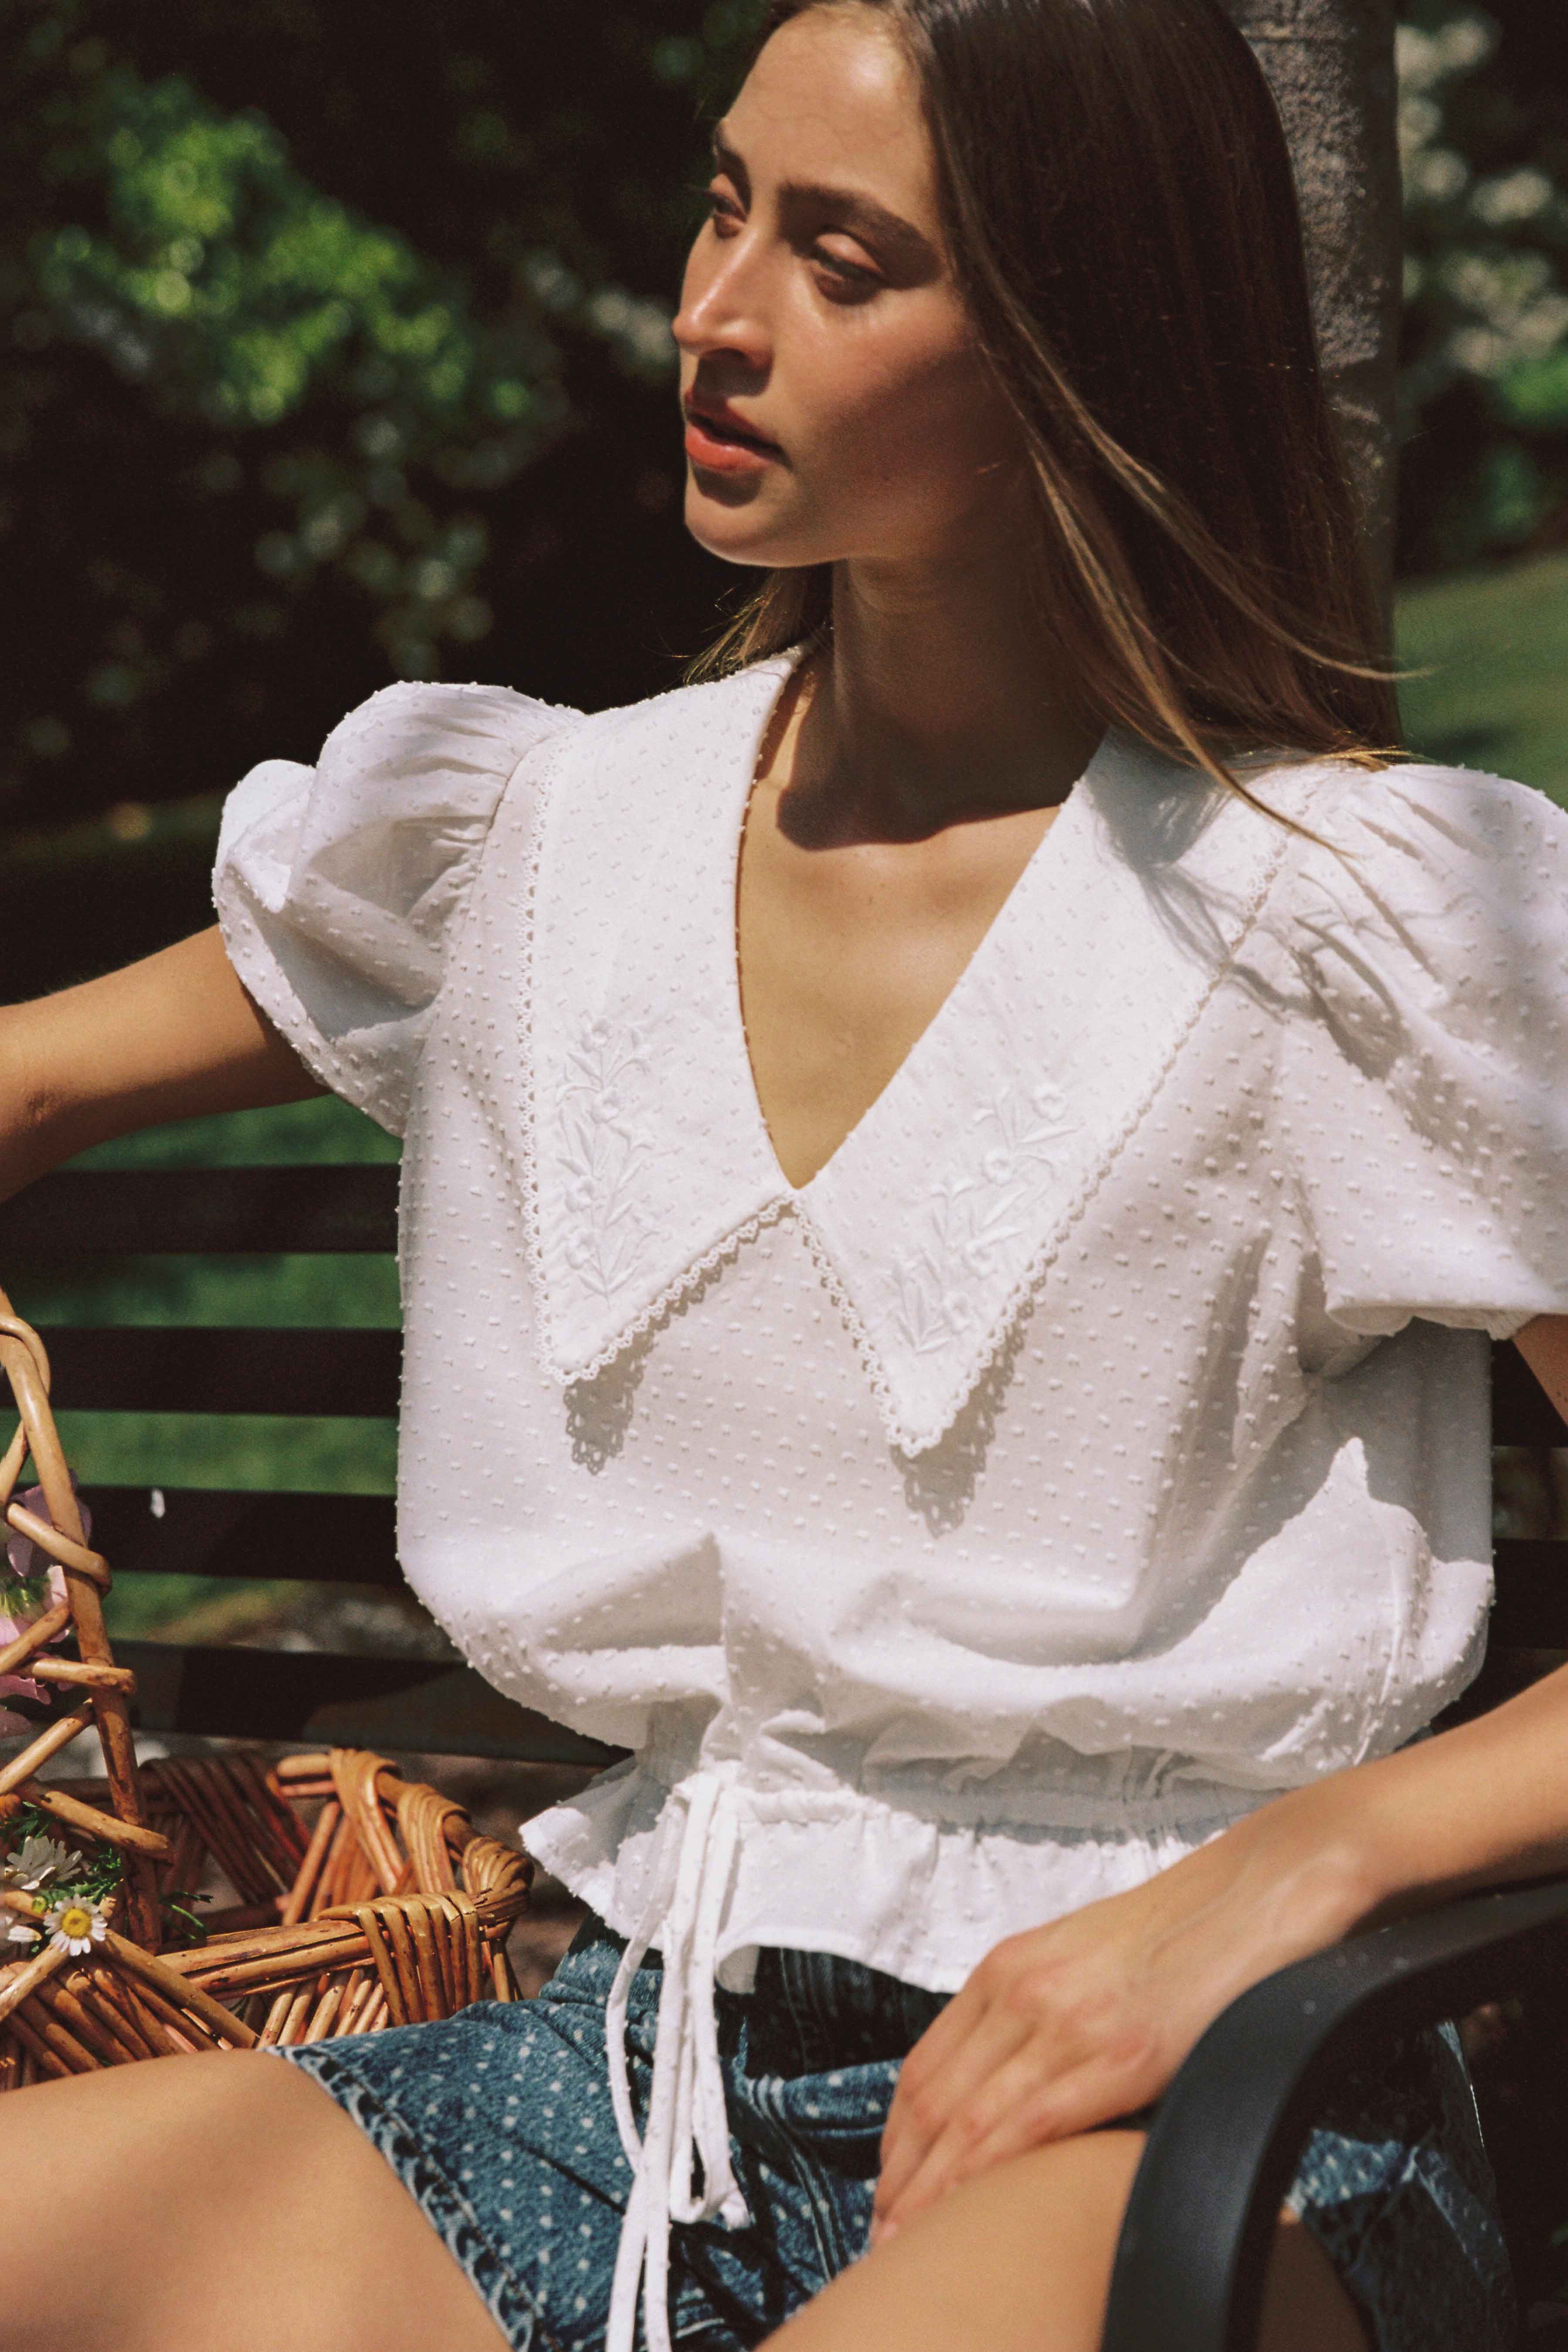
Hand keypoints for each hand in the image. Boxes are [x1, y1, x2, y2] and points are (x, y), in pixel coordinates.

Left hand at [870, 1792, 1373, 2245]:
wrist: (1255, 1892)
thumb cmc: (1180, 1932)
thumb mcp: (1082, 1962)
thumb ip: (1037, 2012)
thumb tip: (1009, 2082)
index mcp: (1009, 1967)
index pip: (924, 2068)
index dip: (896, 2140)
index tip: (886, 2188)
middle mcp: (1022, 1989)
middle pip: (933, 2100)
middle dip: (900, 2178)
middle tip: (881, 2239)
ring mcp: (1067, 2020)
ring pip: (969, 2121)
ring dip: (931, 2191)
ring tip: (909, 2244)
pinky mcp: (1120, 2052)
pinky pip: (1031, 2125)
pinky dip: (988, 2177)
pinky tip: (969, 2214)